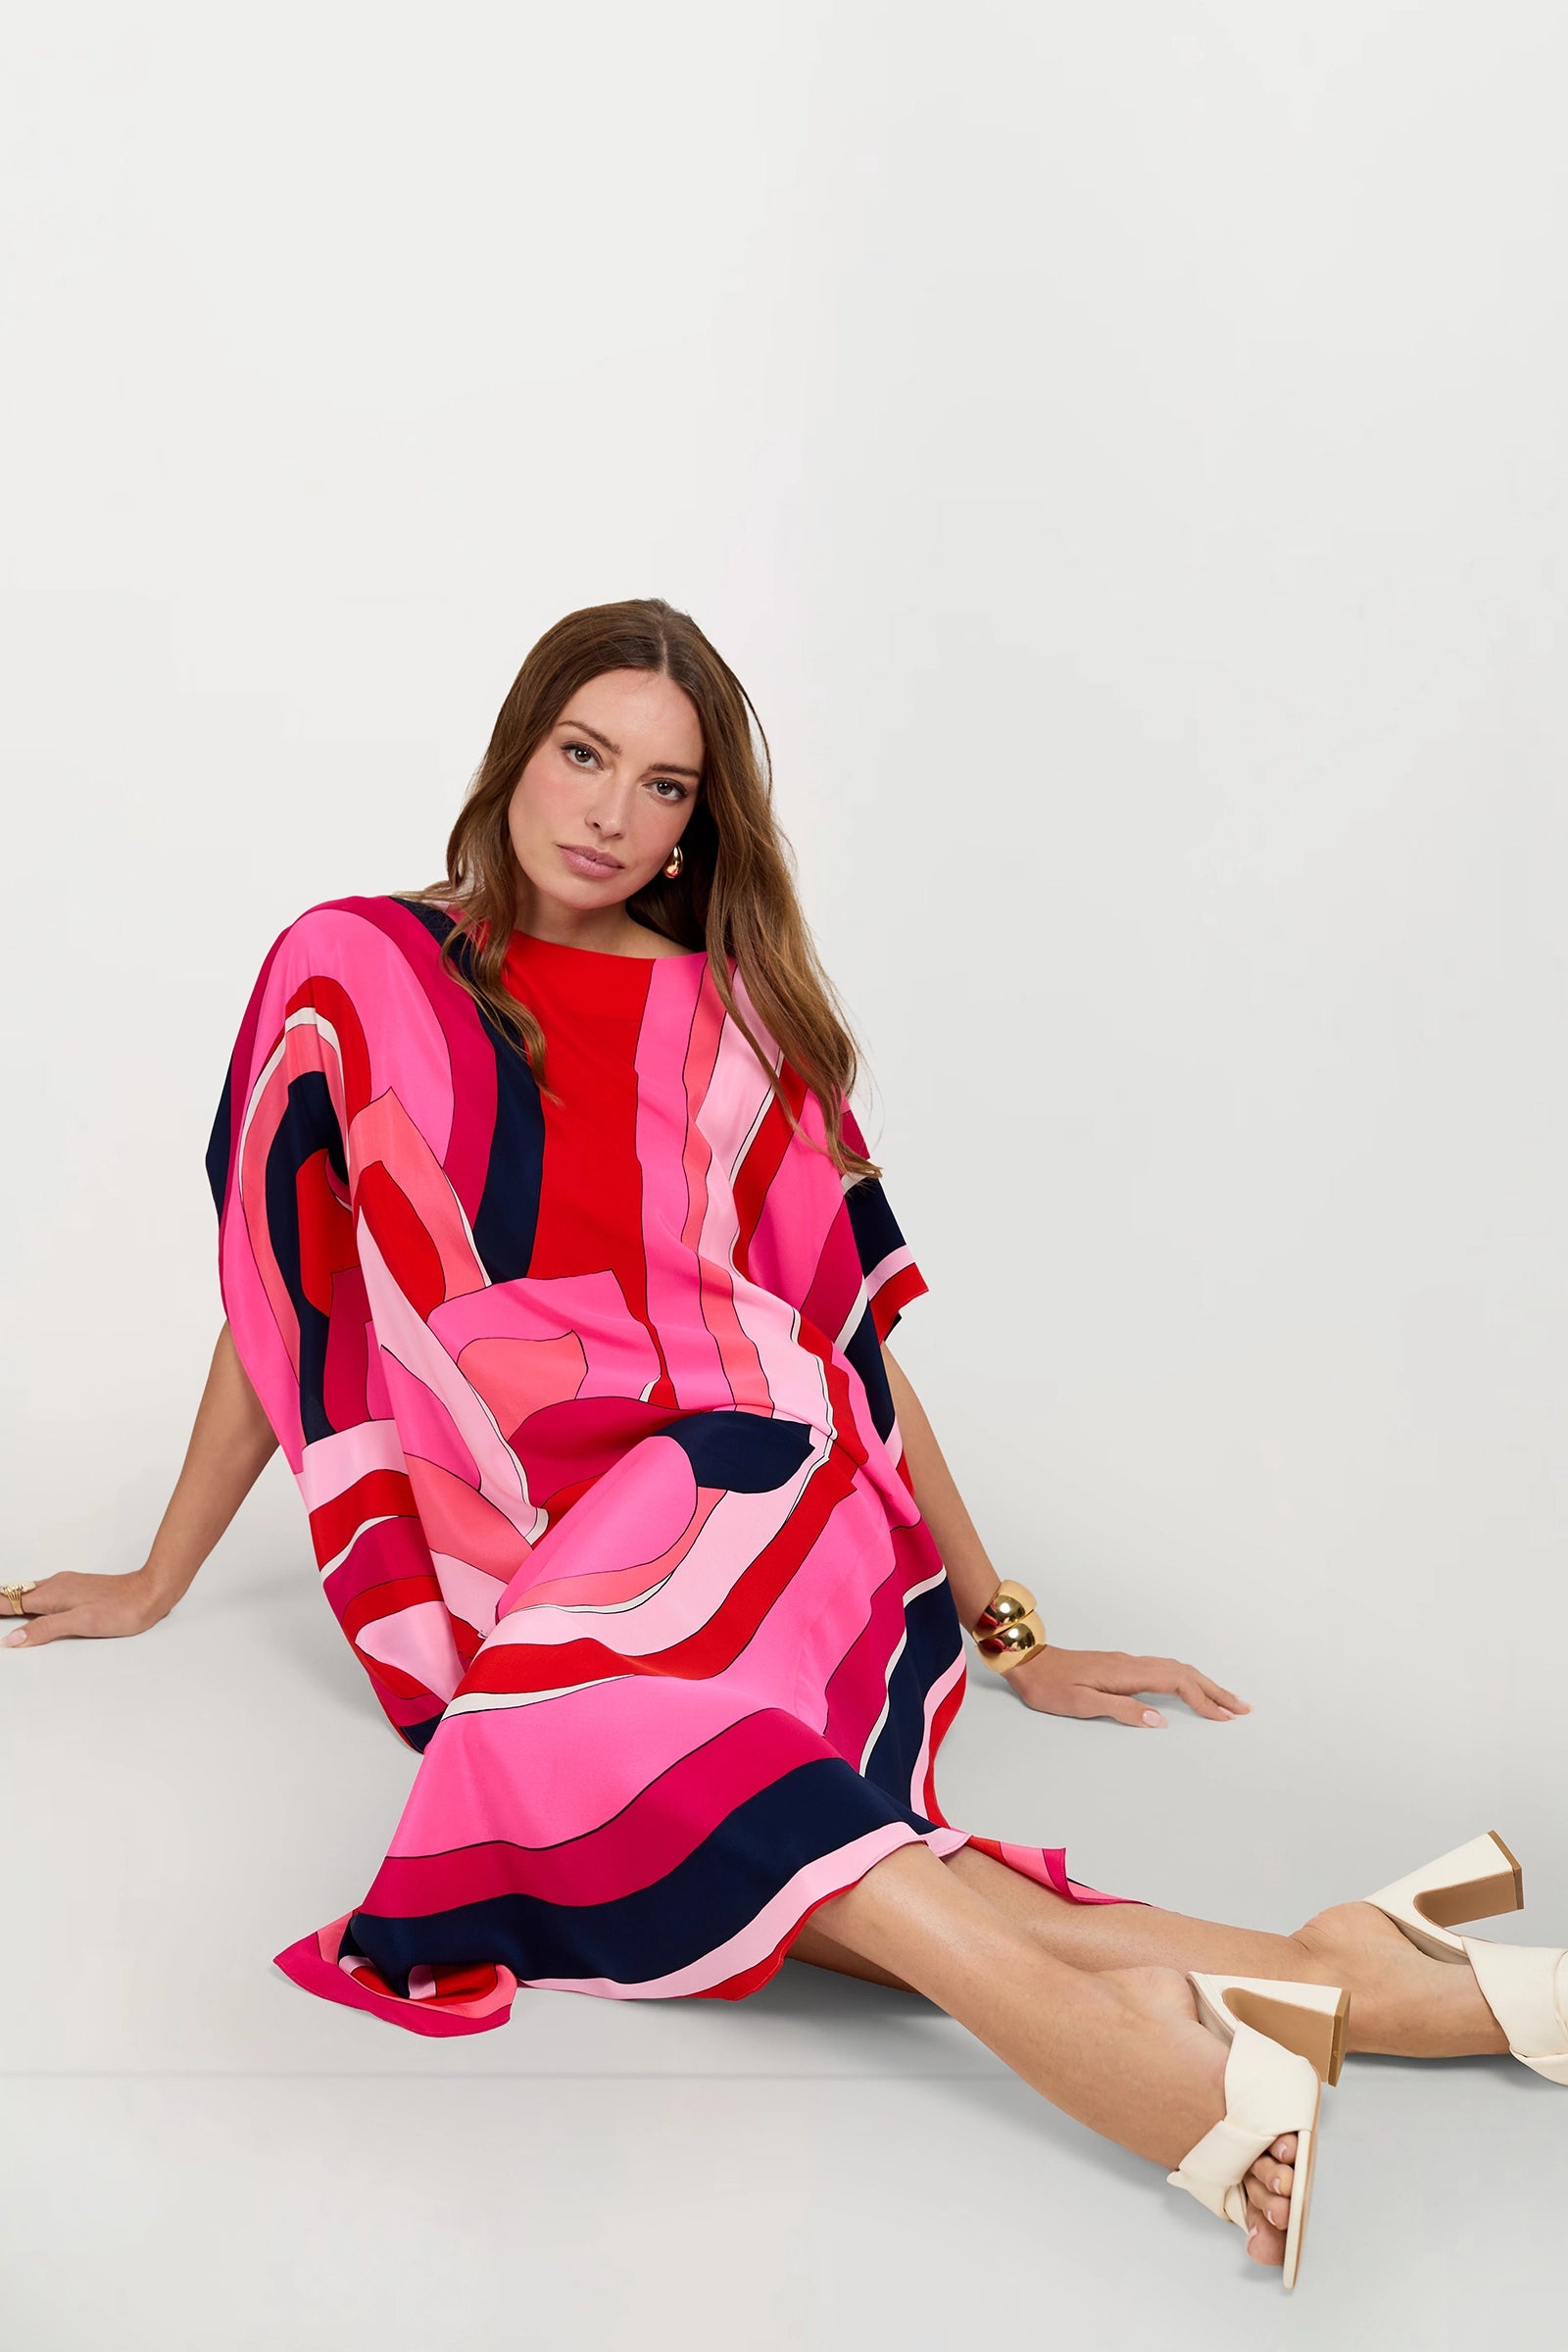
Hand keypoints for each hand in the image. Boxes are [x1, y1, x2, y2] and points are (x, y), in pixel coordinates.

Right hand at [2, 1566, 175, 1648]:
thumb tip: (13, 1638)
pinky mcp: (78, 1588)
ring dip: (13, 1600)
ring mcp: (67, 1585)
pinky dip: (30, 1600)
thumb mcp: (79, 1624)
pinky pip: (44, 1592)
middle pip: (16, 1594)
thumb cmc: (121, 1609)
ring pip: (30, 1592)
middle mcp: (56, 1585)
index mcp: (52, 1594)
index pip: (11, 1601)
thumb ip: (45, 1629)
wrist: (149, 1592)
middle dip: (1, 1602)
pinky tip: (32, 1607)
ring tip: (4, 1609)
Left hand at [1002, 1643, 1249, 1727]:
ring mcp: (1129, 1662)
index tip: (1225, 1718)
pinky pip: (1164, 1669)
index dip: (1204, 1701)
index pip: (1177, 1683)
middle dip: (1216, 1690)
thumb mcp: (1082, 1704)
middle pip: (1185, 1673)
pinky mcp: (1123, 1666)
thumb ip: (1122, 1710)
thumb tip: (1159, 1720)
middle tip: (1243, 1707)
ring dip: (1204, 1684)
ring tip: (1226, 1700)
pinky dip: (1186, 1679)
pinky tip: (1190, 1687)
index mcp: (1128, 1673)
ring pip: (1177, 1669)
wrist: (1028, 1662)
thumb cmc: (1051, 1686)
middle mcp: (1133, 1663)